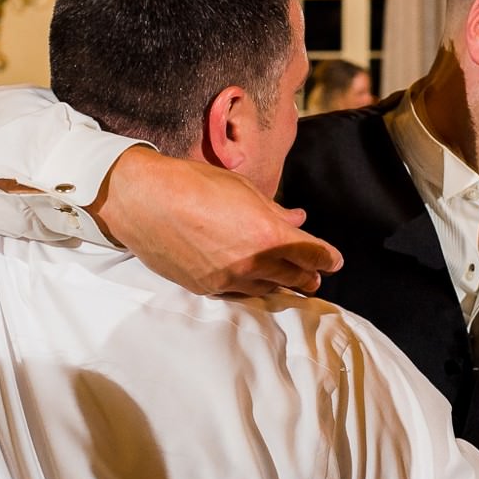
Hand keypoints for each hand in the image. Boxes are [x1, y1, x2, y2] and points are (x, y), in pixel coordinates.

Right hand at [90, 148, 343, 296]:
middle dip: (309, 278)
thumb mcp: (243, 190)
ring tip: (288, 284)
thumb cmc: (194, 185)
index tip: (334, 260)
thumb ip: (274, 210)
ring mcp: (229, 281)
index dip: (328, 258)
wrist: (144, 202)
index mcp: (269, 235)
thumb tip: (296, 218)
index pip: (313, 255)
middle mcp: (253, 264)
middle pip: (295, 279)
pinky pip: (238, 294)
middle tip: (315, 278)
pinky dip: (250, 288)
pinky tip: (253, 284)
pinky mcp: (206, 288)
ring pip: (267, 291)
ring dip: (281, 286)